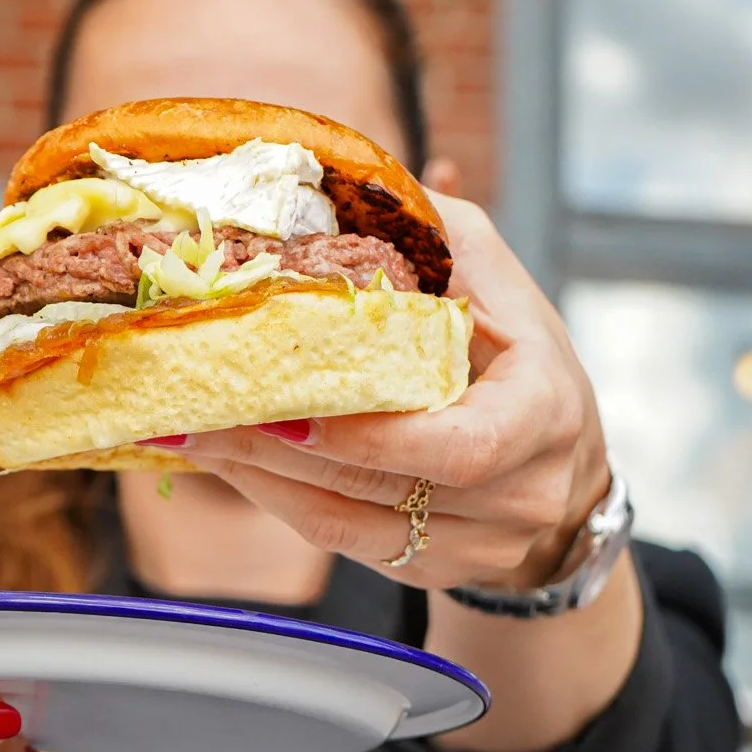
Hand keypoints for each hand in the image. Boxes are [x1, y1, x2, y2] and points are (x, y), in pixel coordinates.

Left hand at [179, 195, 611, 592]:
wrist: (565, 462)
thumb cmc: (518, 353)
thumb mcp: (492, 279)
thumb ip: (428, 234)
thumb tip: (344, 182)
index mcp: (544, 412)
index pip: (461, 446)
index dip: (372, 438)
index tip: (285, 407)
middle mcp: (522, 491)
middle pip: (383, 487)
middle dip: (278, 449)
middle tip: (195, 409)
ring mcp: (480, 545)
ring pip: (348, 524)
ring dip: (258, 477)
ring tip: (186, 431)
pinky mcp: (433, 569)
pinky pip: (341, 542)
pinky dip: (276, 499)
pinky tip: (226, 461)